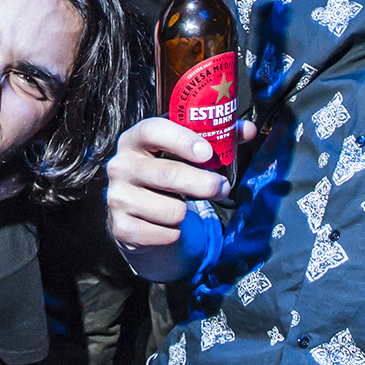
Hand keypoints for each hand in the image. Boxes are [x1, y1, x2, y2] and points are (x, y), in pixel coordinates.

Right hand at [106, 116, 255, 254]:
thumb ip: (215, 137)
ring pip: (172, 210)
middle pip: (168, 175)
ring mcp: (117, 198)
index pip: (152, 130)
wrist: (135, 211)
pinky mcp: (122, 228)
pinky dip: (175, 232)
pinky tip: (168, 223)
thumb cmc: (165, 172)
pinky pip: (165, 234)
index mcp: (134, 140)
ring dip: (187, 212)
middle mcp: (120, 166)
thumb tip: (248, 130)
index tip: (207, 152)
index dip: (181, 139)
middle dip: (203, 184)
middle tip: (222, 187)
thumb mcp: (182, 152)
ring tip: (183, 205)